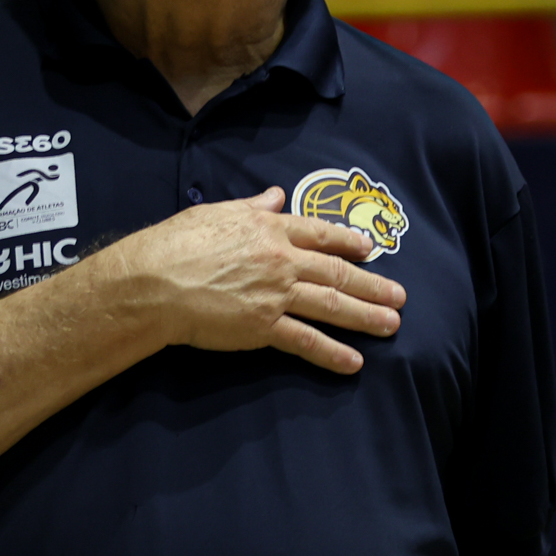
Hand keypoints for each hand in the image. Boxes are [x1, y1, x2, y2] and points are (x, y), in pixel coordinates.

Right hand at [111, 184, 406, 373]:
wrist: (154, 281)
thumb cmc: (176, 243)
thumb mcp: (216, 212)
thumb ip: (253, 206)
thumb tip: (275, 194)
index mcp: (270, 228)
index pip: (320, 233)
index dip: (348, 242)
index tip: (370, 249)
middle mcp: (281, 259)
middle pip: (337, 272)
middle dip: (372, 285)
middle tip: (400, 296)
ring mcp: (276, 293)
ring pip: (331, 305)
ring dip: (366, 316)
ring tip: (392, 325)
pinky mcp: (264, 326)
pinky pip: (306, 341)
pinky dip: (331, 353)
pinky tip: (354, 362)